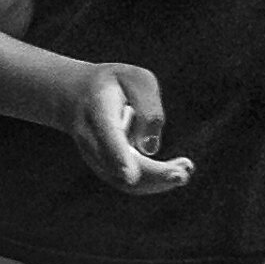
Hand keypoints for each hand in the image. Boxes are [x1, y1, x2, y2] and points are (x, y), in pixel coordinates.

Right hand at [58, 60, 193, 195]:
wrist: (78, 95)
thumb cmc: (116, 84)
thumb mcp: (136, 80)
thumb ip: (148, 107)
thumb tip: (150, 148)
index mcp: (98, 109)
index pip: (108, 135)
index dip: (118, 155)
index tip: (131, 176)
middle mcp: (90, 138)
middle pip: (117, 165)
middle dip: (151, 174)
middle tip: (183, 174)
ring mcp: (94, 157)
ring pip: (123, 181)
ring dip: (157, 181)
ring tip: (186, 170)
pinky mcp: (105, 169)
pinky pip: (128, 183)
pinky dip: (154, 181)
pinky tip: (180, 170)